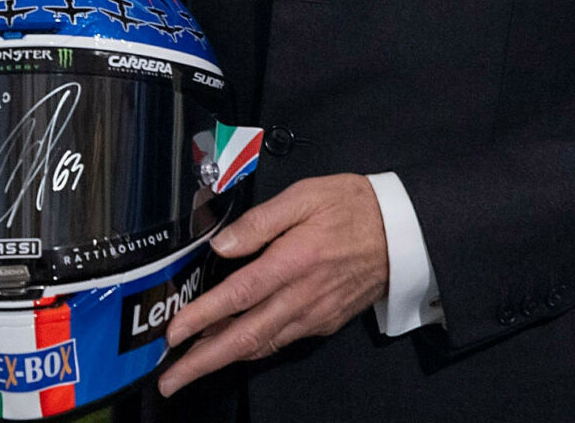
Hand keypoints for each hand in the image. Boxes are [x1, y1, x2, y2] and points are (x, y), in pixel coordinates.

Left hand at [157, 174, 388, 395]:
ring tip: (191, 367)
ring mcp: (314, 314)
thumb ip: (260, 221)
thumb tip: (223, 245)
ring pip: (262, 346)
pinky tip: (234, 347)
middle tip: (170, 379)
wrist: (404, 233)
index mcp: (293, 261)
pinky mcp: (324, 322)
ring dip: (224, 360)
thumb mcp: (305, 196)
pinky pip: (282, 341)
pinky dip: (253, 349)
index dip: (202, 317)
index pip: (238, 295)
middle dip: (203, 361)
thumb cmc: (353, 207)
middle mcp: (302, 296)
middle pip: (245, 337)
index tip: (173, 334)